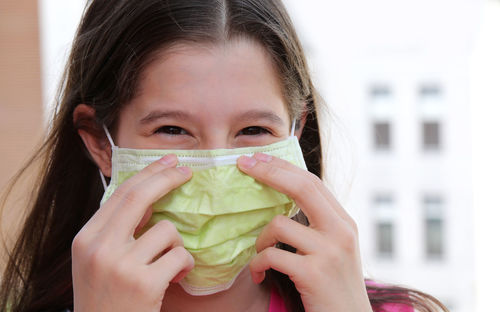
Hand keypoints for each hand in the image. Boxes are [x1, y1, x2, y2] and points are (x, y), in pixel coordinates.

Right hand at [71, 154, 194, 311]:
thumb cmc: (107, 298)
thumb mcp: (99, 260)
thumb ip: (117, 231)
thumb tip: (151, 200)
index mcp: (86, 238)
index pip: (121, 193)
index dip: (149, 174)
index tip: (168, 162)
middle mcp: (99, 247)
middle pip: (140, 197)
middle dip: (168, 178)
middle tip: (187, 171)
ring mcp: (120, 265)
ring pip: (167, 230)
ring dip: (177, 245)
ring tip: (169, 265)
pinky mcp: (144, 283)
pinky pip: (180, 255)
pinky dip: (184, 265)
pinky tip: (175, 278)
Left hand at [237, 153, 371, 311]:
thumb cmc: (334, 287)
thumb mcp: (334, 250)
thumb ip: (318, 225)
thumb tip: (283, 201)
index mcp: (344, 223)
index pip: (312, 182)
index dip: (283, 167)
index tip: (259, 159)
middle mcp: (341, 232)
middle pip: (302, 187)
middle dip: (269, 172)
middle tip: (243, 164)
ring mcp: (329, 252)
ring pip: (279, 224)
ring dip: (260, 240)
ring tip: (259, 256)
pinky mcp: (313, 274)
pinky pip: (271, 255)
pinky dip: (257, 264)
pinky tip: (257, 274)